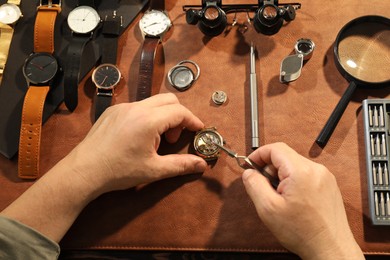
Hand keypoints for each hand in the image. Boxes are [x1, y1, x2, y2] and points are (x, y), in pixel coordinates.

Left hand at [66, 93, 206, 194]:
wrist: (83, 171)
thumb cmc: (119, 171)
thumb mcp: (154, 170)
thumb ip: (181, 165)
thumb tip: (202, 164)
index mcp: (148, 120)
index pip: (179, 111)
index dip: (192, 120)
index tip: (198, 130)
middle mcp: (135, 108)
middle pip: (168, 100)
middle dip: (178, 116)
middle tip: (173, 138)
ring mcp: (121, 107)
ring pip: (152, 102)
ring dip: (162, 116)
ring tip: (155, 140)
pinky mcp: (112, 111)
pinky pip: (137, 106)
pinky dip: (147, 116)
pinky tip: (138, 136)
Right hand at [242, 143, 363, 259]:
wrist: (331, 249)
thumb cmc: (303, 232)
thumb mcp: (268, 208)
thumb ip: (254, 185)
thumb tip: (249, 172)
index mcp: (301, 171)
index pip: (275, 148)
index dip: (258, 154)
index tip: (250, 165)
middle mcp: (316, 169)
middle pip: (285, 156)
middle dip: (269, 168)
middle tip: (263, 188)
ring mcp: (324, 176)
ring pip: (294, 166)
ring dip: (281, 176)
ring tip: (279, 198)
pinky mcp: (328, 185)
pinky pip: (305, 174)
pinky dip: (293, 182)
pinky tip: (291, 201)